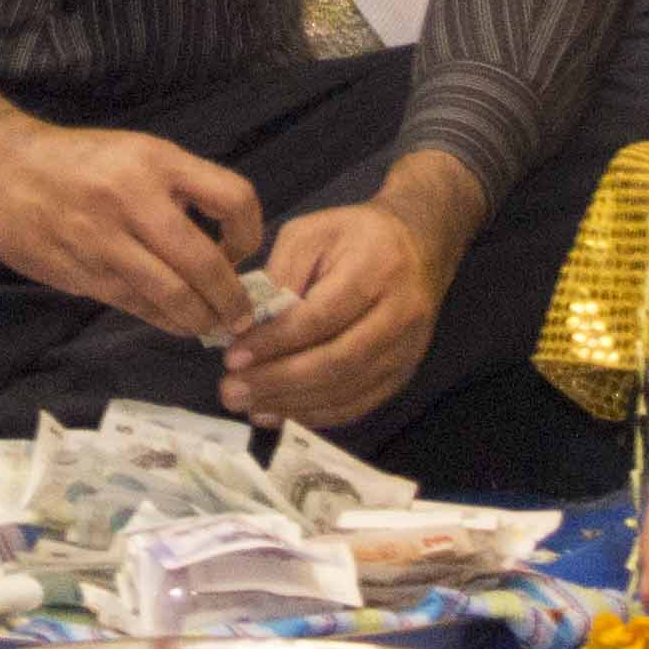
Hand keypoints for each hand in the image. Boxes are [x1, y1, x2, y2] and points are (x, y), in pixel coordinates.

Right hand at [0, 117, 262, 340]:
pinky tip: (173, 321)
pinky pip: (136, 306)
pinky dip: (164, 319)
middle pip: (205, 264)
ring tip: (209, 325)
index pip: (233, 199)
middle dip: (231, 300)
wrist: (0, 169)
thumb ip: (178, 190)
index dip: (250, 234)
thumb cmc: (77, 161)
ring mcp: (104, 240)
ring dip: (200, 319)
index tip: (240, 252)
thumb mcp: (136, 154)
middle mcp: (132, 199)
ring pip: (172, 296)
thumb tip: (224, 244)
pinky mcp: (81, 272)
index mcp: (156, 162)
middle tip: (240, 316)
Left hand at [220, 195, 449, 429]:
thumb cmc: (353, 236)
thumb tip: (249, 325)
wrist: (418, 248)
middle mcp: (399, 315)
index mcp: (375, 269)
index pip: (321, 317)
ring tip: (246, 405)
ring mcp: (406, 350)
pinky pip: (357, 404)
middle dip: (279, 381)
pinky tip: (278, 413)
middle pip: (337, 361)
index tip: (233, 356)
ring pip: (347, 390)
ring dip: (291, 404)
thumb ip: (280, 274)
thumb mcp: (310, 233)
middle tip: (231, 390)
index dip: (275, 341)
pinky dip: (314, 415)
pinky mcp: (403, 373)